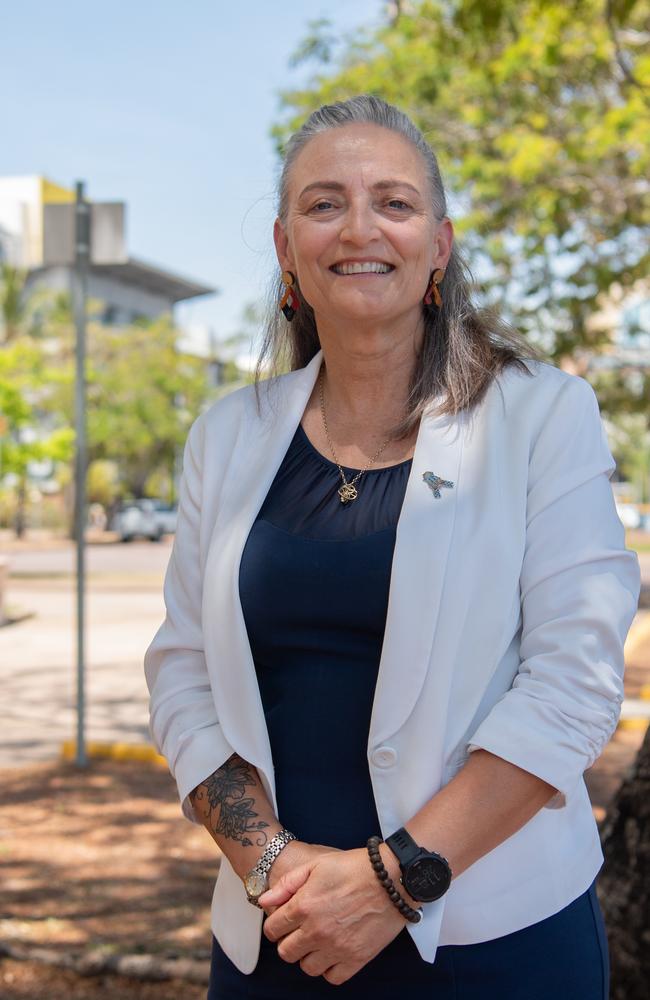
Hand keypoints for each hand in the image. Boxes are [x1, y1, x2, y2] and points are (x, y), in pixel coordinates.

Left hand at [259, 845, 415, 985]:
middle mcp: (316, 931)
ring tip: (317, 942)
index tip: (282, 923)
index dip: (274, 926)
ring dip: (308, 956)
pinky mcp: (356, 959)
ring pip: (307, 968)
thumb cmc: (354, 867)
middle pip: (286, 953)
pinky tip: (333, 952)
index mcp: (303, 907)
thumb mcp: (316, 864)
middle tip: (299, 932)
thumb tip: (265, 902)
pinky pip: (332, 977)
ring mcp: (336, 948)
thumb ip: (286, 884)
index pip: (272, 930)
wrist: (392, 878)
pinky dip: (330, 969)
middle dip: (288, 942)